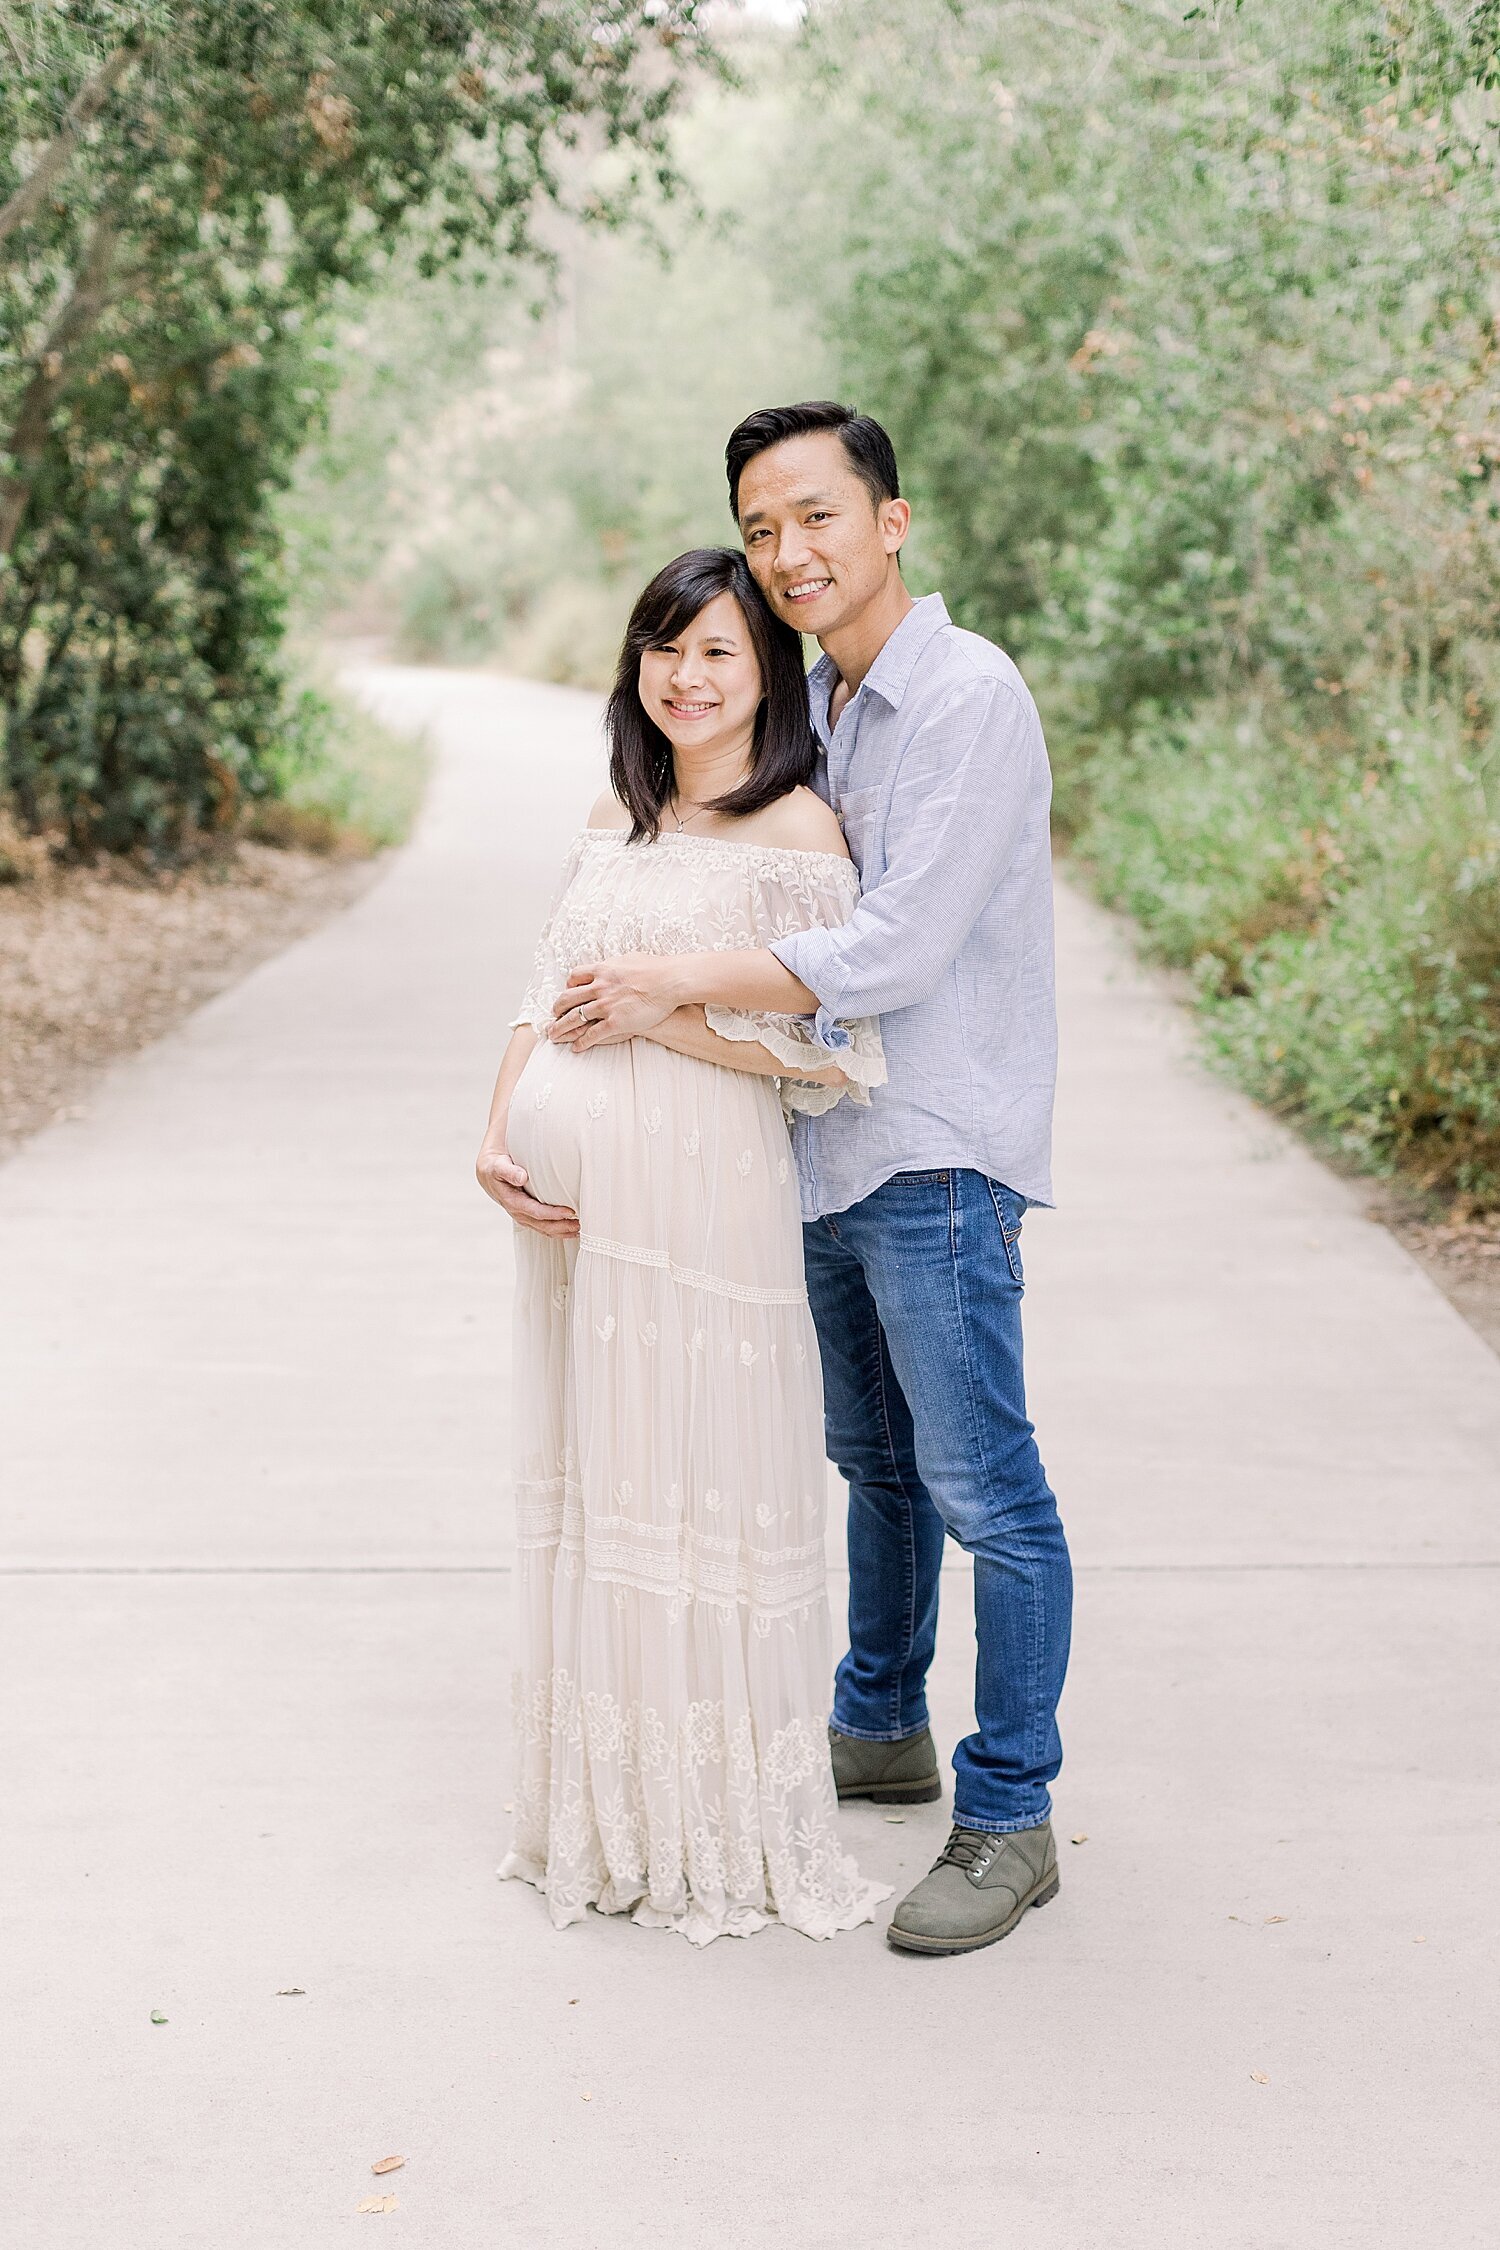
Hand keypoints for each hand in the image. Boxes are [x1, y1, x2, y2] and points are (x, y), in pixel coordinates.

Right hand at [475, 1141, 578, 1237]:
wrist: (490, 1173)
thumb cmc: (496, 1167)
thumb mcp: (499, 1166)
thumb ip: (509, 1171)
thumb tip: (522, 1176)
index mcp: (512, 1201)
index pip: (535, 1212)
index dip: (553, 1214)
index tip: (570, 1211)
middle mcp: (518, 1212)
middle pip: (542, 1225)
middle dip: (561, 1226)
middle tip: (580, 1224)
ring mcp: (523, 1216)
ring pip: (544, 1229)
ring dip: (562, 1231)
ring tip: (580, 1230)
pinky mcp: (528, 1216)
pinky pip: (543, 1227)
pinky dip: (558, 1230)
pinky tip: (571, 1230)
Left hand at [549, 953, 681, 1049]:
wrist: (670, 981)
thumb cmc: (656, 969)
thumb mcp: (630, 959)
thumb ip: (617, 964)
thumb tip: (615, 964)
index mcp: (602, 970)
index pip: (575, 977)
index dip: (568, 986)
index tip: (567, 992)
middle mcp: (599, 987)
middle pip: (568, 998)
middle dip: (557, 1009)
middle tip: (553, 1015)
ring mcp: (605, 1005)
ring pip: (575, 1018)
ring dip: (561, 1028)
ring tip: (553, 1035)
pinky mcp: (615, 1022)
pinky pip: (592, 1034)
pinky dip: (581, 1042)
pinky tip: (576, 1048)